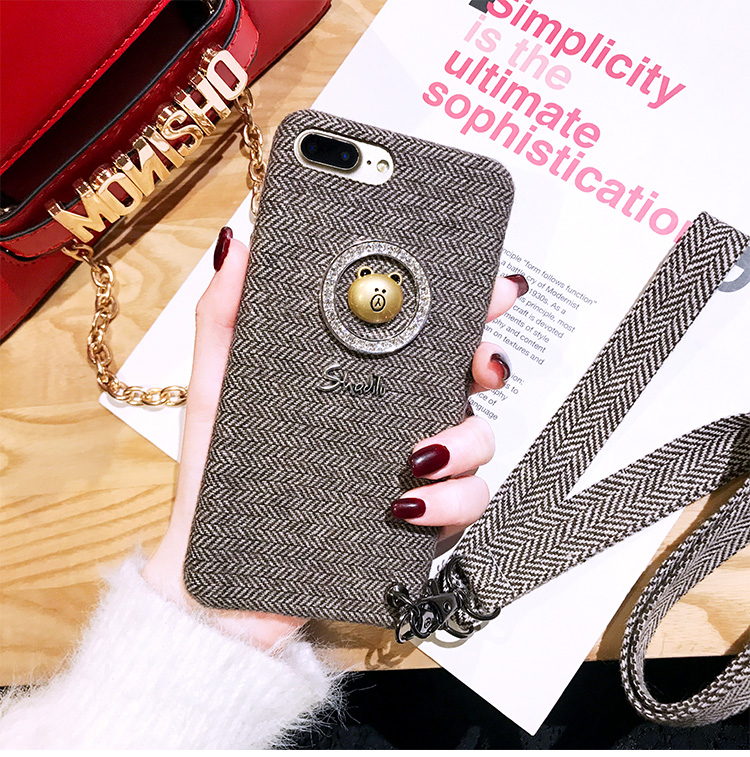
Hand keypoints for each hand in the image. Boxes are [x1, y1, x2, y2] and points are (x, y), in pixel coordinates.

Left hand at [142, 228, 525, 647]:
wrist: (221, 576)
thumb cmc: (218, 477)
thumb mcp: (219, 387)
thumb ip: (226, 315)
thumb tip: (238, 242)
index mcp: (356, 382)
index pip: (421, 335)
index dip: (464, 308)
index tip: (488, 289)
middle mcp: (391, 421)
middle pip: (466, 381)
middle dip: (488, 364)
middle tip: (482, 364)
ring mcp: (408, 472)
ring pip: (478, 442)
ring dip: (466, 443)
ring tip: (418, 455)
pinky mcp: (413, 523)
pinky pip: (462, 507)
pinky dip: (449, 503)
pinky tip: (405, 505)